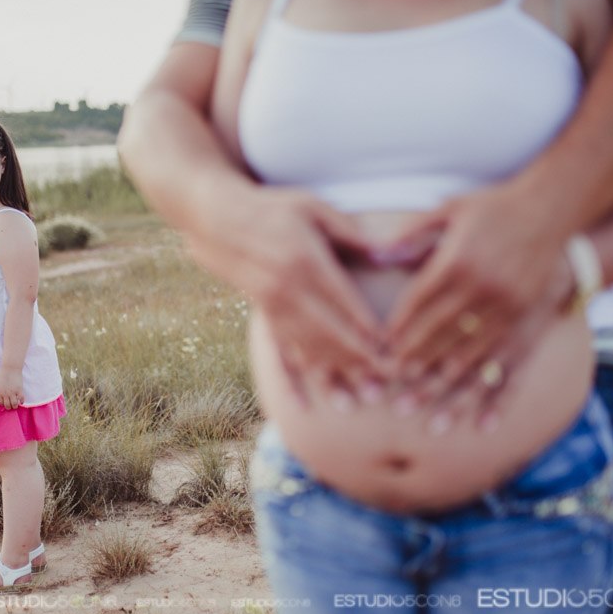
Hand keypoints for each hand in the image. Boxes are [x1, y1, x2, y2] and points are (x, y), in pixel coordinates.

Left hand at [0, 367, 25, 409]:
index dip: (3, 404)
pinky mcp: (19, 390)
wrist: (10, 368)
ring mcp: (12, 392)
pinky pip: (21, 399)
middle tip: (11, 406)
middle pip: (7, 405)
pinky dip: (22, 401)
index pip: (1, 403)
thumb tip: (2, 395)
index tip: (6, 403)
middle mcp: (5, 394)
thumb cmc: (3, 374)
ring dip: (15, 406)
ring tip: (16, 405)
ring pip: (14, 404)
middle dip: (9, 407)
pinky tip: (21, 401)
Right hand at [184, 185, 389, 404]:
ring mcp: (273, 308)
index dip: (369, 330)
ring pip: (307, 349)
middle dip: (358, 363)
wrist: (219, 219)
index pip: (345, 304)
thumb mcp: (315, 208)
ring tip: (355, 402)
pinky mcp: (264, 317)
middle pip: (329, 334)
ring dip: (332, 376)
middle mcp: (288, 290)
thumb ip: (352, 234)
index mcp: (306, 261)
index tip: (393, 351)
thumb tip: (389, 253)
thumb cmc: (275, 209)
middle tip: (385, 386)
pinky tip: (300, 405)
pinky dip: (290, 380)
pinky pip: (279, 352)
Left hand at [385, 182, 568, 402]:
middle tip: (388, 385)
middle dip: (410, 363)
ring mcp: (507, 312)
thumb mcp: (450, 211)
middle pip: (436, 336)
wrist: (552, 211)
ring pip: (467, 358)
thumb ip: (412, 234)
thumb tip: (378, 255)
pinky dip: (495, 400)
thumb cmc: (493, 210)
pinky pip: (510, 370)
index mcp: (457, 262)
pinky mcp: (528, 326)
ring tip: (419, 410)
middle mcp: (481, 291)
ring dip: (441, 386)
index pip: (417, 303)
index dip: (396, 328)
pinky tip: (481, 425)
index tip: (378, 348)